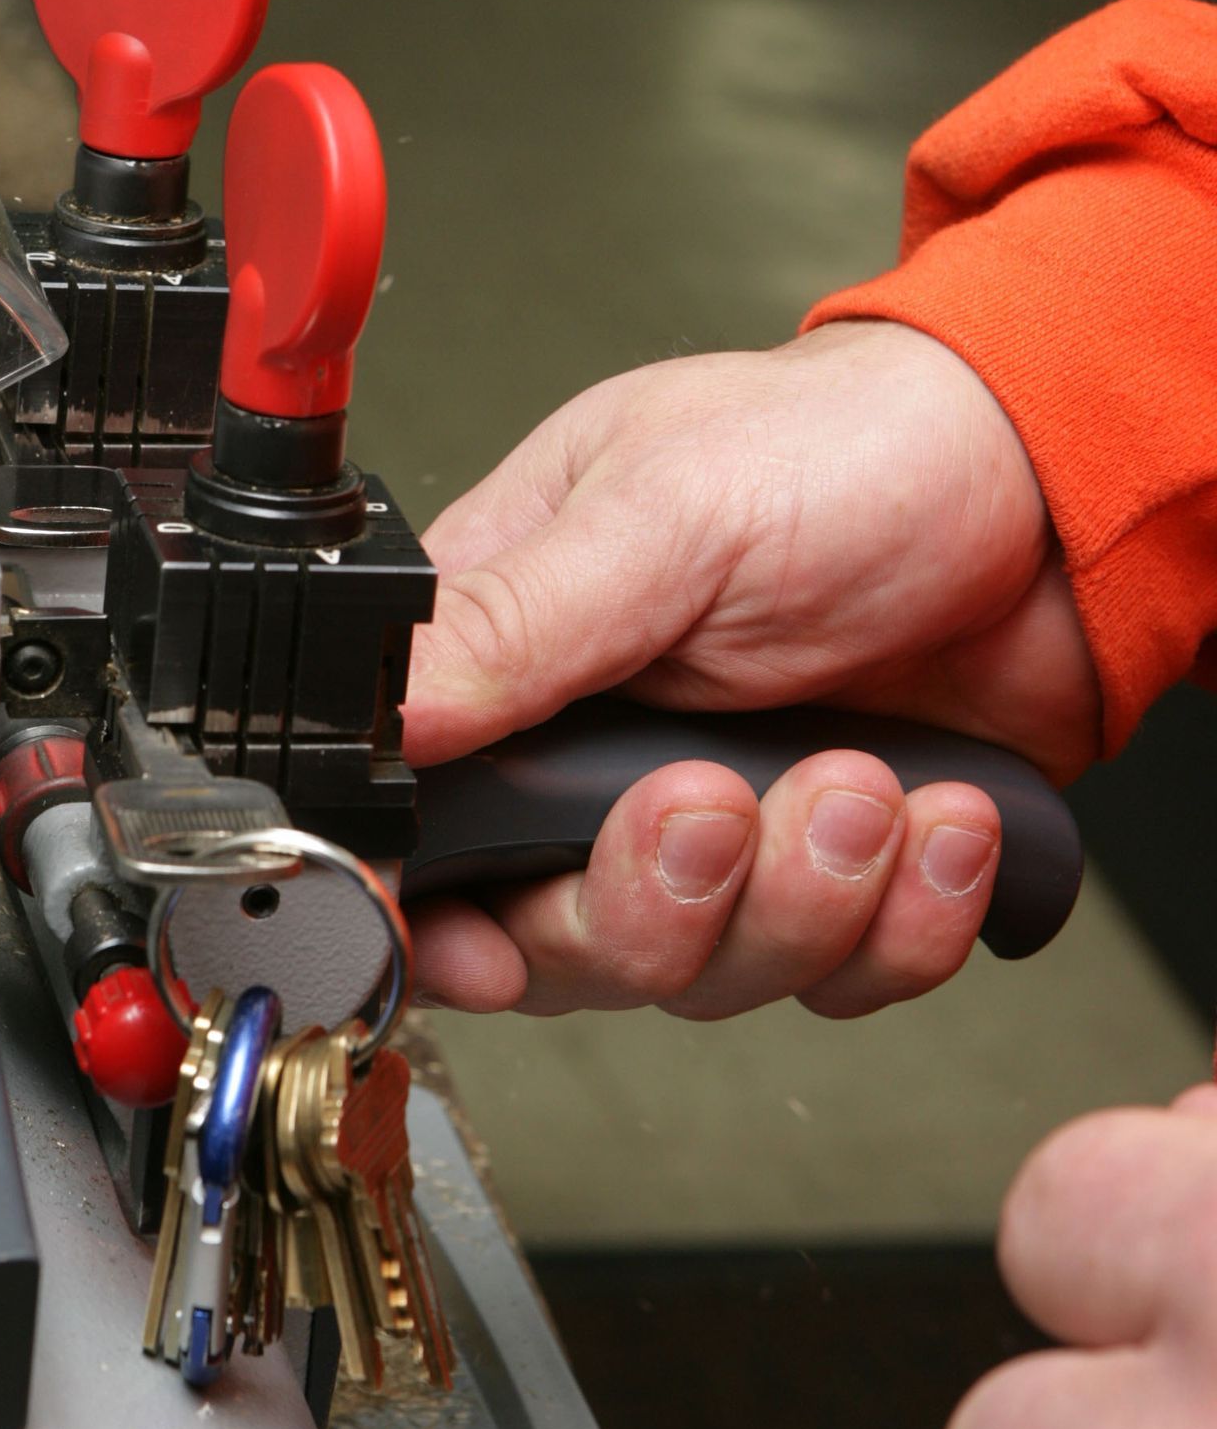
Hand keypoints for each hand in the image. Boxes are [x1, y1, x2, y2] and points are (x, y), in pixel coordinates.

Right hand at [401, 320, 1096, 1017]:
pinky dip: (903, 919)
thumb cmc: (849, 448)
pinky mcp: (834, 878)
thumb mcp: (661, 511)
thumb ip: (513, 622)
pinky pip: (839, 980)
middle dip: (648, 904)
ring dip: (799, 902)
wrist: (1048, 487)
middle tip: (718, 804)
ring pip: (701, 978)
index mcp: (513, 656)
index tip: (485, 945)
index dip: (433, 914)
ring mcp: (720, 831)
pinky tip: (938, 818)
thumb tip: (381, 710)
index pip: (418, 825)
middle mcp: (597, 762)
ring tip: (861, 782)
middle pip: (553, 942)